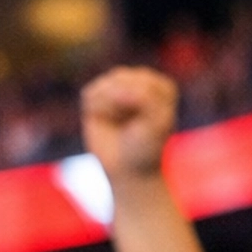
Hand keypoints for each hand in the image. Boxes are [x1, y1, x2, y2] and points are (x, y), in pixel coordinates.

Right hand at [80, 66, 178, 183]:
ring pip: (107, 85)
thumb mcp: (157, 123)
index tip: (149, 127)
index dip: (145, 109)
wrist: (128, 171)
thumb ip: (145, 97)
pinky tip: (106, 122)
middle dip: (127, 107)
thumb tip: (119, 89)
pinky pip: (91, 95)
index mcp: (160, 86)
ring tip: (119, 124)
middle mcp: (138, 80)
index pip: (147, 85)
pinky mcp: (96, 95)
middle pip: (125, 81)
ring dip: (112, 109)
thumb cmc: (145, 147)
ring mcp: (116, 85)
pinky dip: (98, 111)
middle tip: (133, 128)